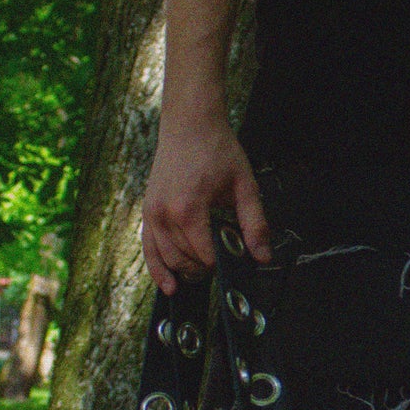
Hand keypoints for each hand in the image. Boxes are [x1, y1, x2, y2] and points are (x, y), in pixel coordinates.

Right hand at [141, 111, 270, 294]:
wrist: (189, 122)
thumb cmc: (217, 149)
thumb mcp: (244, 186)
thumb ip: (254, 224)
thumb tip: (263, 257)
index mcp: (188, 209)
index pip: (207, 256)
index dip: (226, 261)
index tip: (239, 253)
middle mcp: (164, 215)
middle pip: (187, 261)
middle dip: (209, 265)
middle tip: (227, 254)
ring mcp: (151, 213)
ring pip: (169, 260)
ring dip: (189, 269)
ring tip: (208, 266)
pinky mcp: (147, 211)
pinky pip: (149, 249)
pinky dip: (158, 270)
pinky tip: (170, 286)